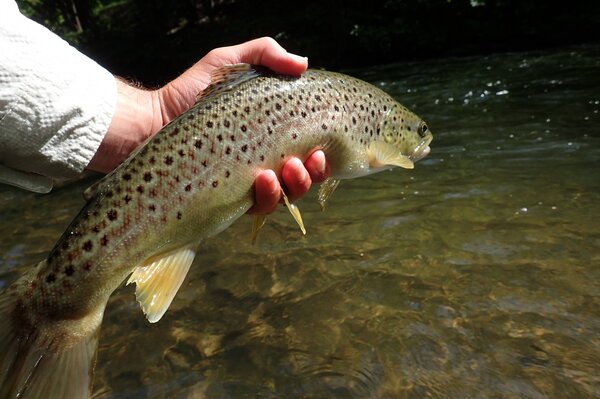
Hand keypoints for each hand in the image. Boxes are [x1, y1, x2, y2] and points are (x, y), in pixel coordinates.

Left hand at [88, 37, 327, 214]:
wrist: (150, 122)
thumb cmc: (188, 92)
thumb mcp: (226, 63)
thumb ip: (263, 53)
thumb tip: (304, 63)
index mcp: (268, 136)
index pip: (306, 151)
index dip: (321, 155)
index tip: (321, 147)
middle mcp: (263, 162)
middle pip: (304, 178)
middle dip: (314, 173)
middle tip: (307, 159)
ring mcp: (246, 184)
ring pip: (287, 197)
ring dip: (296, 186)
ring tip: (288, 169)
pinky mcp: (228, 201)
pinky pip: (259, 208)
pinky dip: (268, 197)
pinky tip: (263, 180)